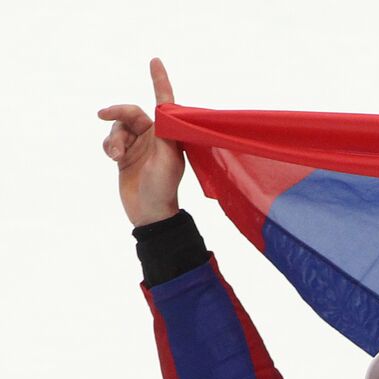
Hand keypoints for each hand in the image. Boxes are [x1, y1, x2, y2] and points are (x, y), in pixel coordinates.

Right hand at [98, 58, 183, 226]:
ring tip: (116, 155)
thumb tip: (164, 107)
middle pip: (131, 113)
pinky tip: (113, 157)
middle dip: (118, 113)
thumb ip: (163, 133)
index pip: (164, 103)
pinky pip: (110, 140)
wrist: (148, 212)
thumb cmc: (163, 187)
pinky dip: (108, 146)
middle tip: (103, 114)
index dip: (160, 82)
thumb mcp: (167, 158)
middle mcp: (155, 137)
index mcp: (170, 135)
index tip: (155, 61)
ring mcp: (139, 145)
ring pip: (118, 127)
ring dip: (113, 138)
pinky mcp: (124, 155)